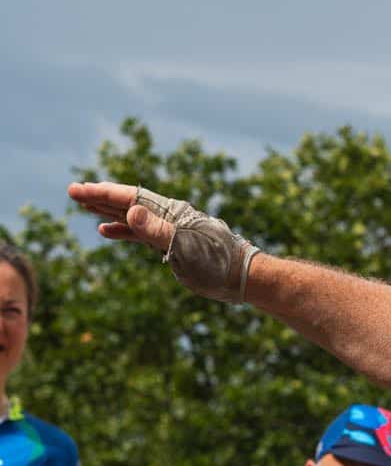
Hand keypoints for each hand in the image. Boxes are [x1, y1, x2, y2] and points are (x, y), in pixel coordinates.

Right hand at [68, 181, 258, 302]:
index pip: (129, 198)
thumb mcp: (186, 247)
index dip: (102, 193)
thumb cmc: (218, 262)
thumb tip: (131, 210)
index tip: (78, 189)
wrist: (242, 277)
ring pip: (132, 215)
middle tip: (73, 191)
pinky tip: (106, 230)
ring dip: (108, 210)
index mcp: (170, 212)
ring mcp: (169, 229)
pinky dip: (122, 230)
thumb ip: (157, 230)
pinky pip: (140, 233)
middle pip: (127, 201)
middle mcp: (168, 216)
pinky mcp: (171, 244)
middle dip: (100, 197)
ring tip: (84, 205)